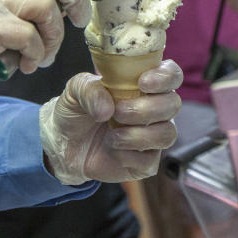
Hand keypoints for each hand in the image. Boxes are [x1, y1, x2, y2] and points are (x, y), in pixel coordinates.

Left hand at [39, 61, 182, 184]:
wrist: (64, 144)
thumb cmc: (77, 110)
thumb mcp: (75, 90)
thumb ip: (89, 90)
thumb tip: (107, 109)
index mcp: (143, 85)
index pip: (171, 75)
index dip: (165, 77)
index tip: (143, 83)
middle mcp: (154, 109)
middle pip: (173, 104)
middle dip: (146, 109)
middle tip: (118, 112)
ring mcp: (152, 136)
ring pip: (167, 133)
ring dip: (138, 134)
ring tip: (112, 135)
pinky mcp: (146, 162)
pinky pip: (150, 160)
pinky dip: (129, 155)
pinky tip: (113, 149)